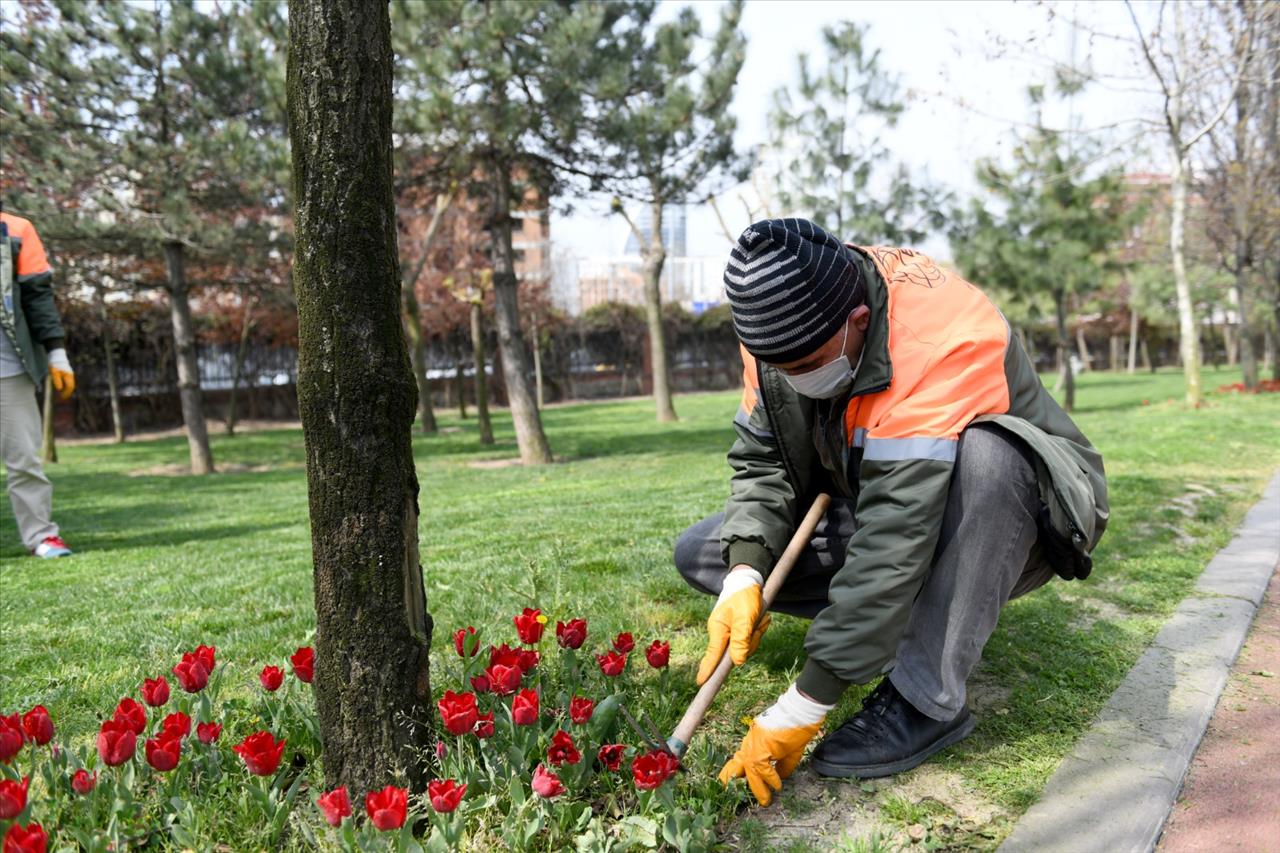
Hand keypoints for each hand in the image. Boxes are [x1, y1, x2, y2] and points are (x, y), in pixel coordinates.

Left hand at [48, 347, 74, 399]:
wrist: (56, 355)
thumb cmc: (55, 364)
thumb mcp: (54, 372)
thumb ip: (57, 381)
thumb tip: (59, 389)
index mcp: (68, 376)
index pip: (70, 387)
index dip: (66, 393)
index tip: (62, 397)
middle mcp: (71, 376)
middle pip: (71, 386)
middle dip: (68, 392)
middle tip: (63, 398)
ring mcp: (70, 374)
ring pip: (71, 384)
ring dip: (68, 389)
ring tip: (63, 394)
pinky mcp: (67, 373)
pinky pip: (69, 381)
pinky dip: (66, 386)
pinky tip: (63, 388)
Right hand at [697, 567, 768, 684]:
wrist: (748, 580)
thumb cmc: (744, 596)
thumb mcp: (745, 617)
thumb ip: (741, 639)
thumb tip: (737, 661)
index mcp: (718, 629)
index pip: (712, 655)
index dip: (707, 670)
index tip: (701, 683)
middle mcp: (721, 633)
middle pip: (736, 652)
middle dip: (751, 641)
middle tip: (758, 623)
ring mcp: (729, 632)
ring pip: (746, 645)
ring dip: (757, 632)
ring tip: (760, 617)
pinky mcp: (736, 630)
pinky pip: (749, 638)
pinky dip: (758, 629)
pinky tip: (760, 618)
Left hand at [718, 684, 832, 805]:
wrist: (801, 710)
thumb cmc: (797, 727)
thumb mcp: (789, 751)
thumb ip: (782, 765)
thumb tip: (779, 779)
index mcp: (755, 742)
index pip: (742, 759)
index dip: (738, 773)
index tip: (735, 785)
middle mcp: (751, 741)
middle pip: (737, 763)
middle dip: (731, 779)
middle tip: (728, 792)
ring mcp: (755, 742)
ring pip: (749, 769)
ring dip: (757, 787)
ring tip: (765, 800)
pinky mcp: (761, 744)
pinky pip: (762, 767)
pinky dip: (770, 778)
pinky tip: (777, 785)